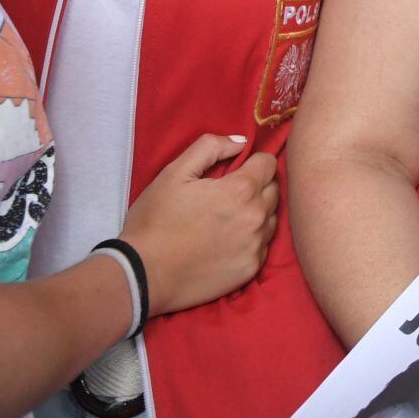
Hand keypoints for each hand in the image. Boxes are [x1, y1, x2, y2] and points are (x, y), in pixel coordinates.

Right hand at [121, 134, 278, 316]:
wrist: (144, 275)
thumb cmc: (155, 220)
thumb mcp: (174, 172)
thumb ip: (210, 148)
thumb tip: (240, 142)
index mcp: (241, 190)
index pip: (268, 163)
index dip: (252, 162)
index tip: (235, 170)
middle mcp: (256, 217)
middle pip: (273, 190)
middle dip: (257, 186)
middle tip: (228, 194)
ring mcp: (255, 246)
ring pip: (271, 218)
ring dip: (257, 212)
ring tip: (228, 218)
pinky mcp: (251, 269)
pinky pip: (263, 245)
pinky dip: (252, 239)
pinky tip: (228, 241)